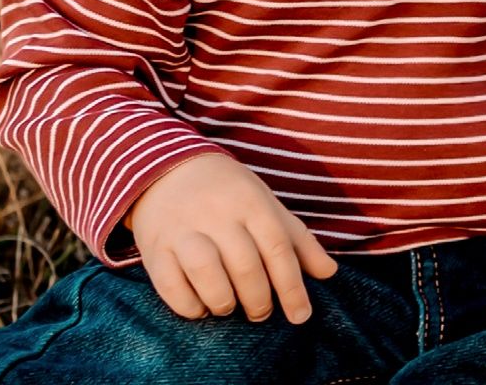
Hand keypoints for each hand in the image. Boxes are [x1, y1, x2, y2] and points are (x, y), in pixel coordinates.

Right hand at [126, 153, 338, 322]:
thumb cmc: (229, 194)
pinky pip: (171, 285)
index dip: (292, 288)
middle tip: (261, 313)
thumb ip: (298, 240)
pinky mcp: (155, 247)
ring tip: (230, 307)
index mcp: (252, 203)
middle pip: (245, 266)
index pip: (278, 250)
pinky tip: (201, 307)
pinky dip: (189, 306)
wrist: (167, 169)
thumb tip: (329, 273)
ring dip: (224, 302)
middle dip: (259, 300)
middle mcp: (217, 214)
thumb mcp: (267, 205)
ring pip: (207, 273)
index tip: (300, 316)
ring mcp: (183, 230)